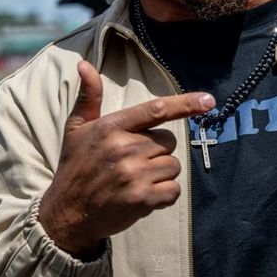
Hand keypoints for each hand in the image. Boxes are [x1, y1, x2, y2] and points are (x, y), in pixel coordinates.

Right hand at [38, 60, 213, 258]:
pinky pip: (173, 190)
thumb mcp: (76, 128)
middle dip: (157, 151)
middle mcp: (124, 148)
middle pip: (169, 141)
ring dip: (160, 174)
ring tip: (135, 180)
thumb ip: (89, 96)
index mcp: (111, 127)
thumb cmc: (76, 166)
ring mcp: (134, 175)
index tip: (209, 100)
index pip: (156, 110)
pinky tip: (143, 195)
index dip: (186, 104)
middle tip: (132, 162)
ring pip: (173, 166)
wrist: (67, 212)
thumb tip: (85, 64)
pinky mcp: (141, 199)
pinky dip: (164, 195)